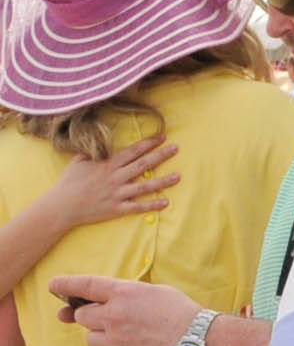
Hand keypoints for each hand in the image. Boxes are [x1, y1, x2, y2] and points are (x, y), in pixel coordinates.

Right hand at [49, 135, 178, 231]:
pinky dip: (153, 205)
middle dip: (160, 155)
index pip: (132, 151)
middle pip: (143, 164)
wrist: (63, 205)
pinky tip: (166, 202)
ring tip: (179, 176)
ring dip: (163, 181)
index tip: (161, 137)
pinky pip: (139, 207)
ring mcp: (118, 193)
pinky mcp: (118, 208)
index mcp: (107, 164)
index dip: (147, 143)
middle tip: (176, 149)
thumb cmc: (69, 183)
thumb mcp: (78, 162)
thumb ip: (92, 153)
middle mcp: (115, 177)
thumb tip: (98, 144)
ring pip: (145, 186)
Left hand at [50, 273, 196, 345]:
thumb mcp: (156, 293)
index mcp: (122, 294)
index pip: (84, 286)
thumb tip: (109, 300)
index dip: (66, 285)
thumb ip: (128, 294)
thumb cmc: (185, 317)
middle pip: (83, 317)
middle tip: (110, 321)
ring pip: (92, 342)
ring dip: (103, 340)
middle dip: (92, 318)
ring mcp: (116, 343)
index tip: (54, 286)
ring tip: (127, 342)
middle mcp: (113, 317)